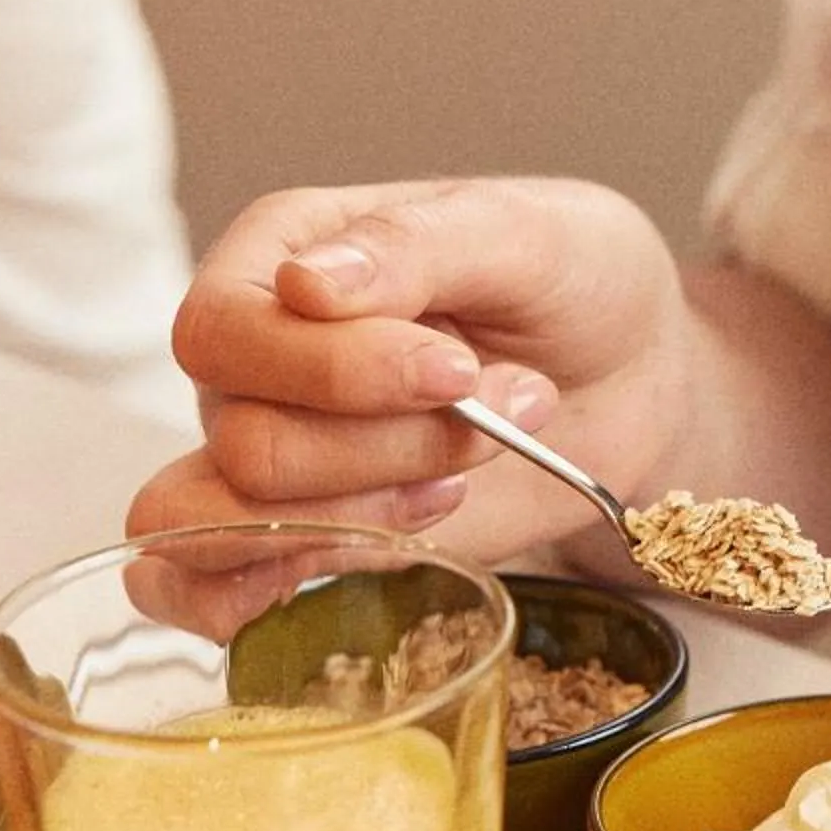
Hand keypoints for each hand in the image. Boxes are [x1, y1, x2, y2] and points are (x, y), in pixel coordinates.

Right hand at [127, 175, 694, 570]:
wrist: (634, 376)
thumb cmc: (575, 284)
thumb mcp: (526, 234)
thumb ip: (416, 246)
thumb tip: (307, 284)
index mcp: (277, 256)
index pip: (225, 331)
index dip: (335, 370)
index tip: (457, 367)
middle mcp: (251, 360)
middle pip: (249, 443)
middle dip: (392, 447)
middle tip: (503, 411)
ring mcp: (267, 454)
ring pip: (240, 523)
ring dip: (372, 516)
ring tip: (466, 470)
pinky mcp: (302, 536)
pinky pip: (196, 590)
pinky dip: (262, 596)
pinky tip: (377, 557)